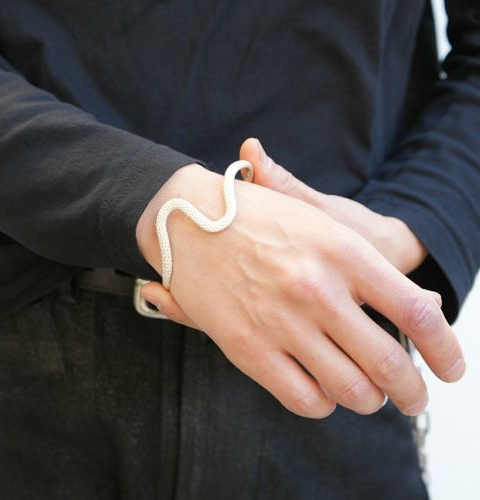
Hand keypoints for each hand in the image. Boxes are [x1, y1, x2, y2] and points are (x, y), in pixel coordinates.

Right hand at [136, 163, 464, 417]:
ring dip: (365, 398)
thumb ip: (374, 268)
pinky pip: (305, 399)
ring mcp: (282, 321)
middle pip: (390, 365)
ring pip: (352, 391)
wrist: (191, 219)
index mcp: (343, 251)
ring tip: (362, 390)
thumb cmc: (261, 219)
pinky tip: (319, 387)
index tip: (451, 369)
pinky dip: (322, 403)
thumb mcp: (323, 224)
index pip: (416, 311)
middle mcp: (317, 289)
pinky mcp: (248, 348)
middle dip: (411, 392)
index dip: (445, 349)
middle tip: (410, 396)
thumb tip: (425, 308)